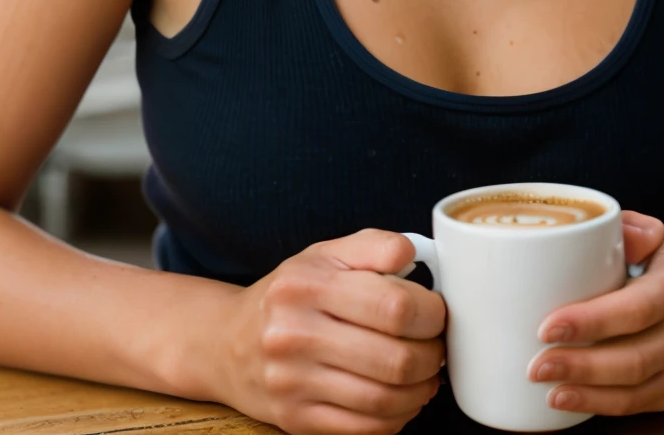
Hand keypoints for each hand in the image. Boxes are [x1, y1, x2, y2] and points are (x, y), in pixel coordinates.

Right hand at [216, 229, 445, 434]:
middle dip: (433, 355)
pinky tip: (403, 398)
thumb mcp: (324, 254)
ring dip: (422, 390)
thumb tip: (416, 255)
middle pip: (395, 358)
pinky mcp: (296, 420)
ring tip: (426, 374)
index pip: (394, 304)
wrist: (226, 343)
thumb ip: (373, 246)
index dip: (432, 312)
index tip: (437, 312)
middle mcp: (296, 334)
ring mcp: (294, 382)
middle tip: (438, 346)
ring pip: (385, 399)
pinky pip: (366, 428)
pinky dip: (398, 416)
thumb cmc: (290, 294)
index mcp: (309, 284)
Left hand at [527, 211, 663, 417]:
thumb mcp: (650, 239)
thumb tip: (606, 226)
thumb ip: (630, 229)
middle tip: (536, 366)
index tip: (546, 328)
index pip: (637, 308)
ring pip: (636, 389)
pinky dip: (600, 405)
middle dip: (581, 365)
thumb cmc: (655, 265)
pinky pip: (637, 405)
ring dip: (587, 392)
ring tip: (546, 387)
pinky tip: (567, 401)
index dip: (592, 322)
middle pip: (634, 358)